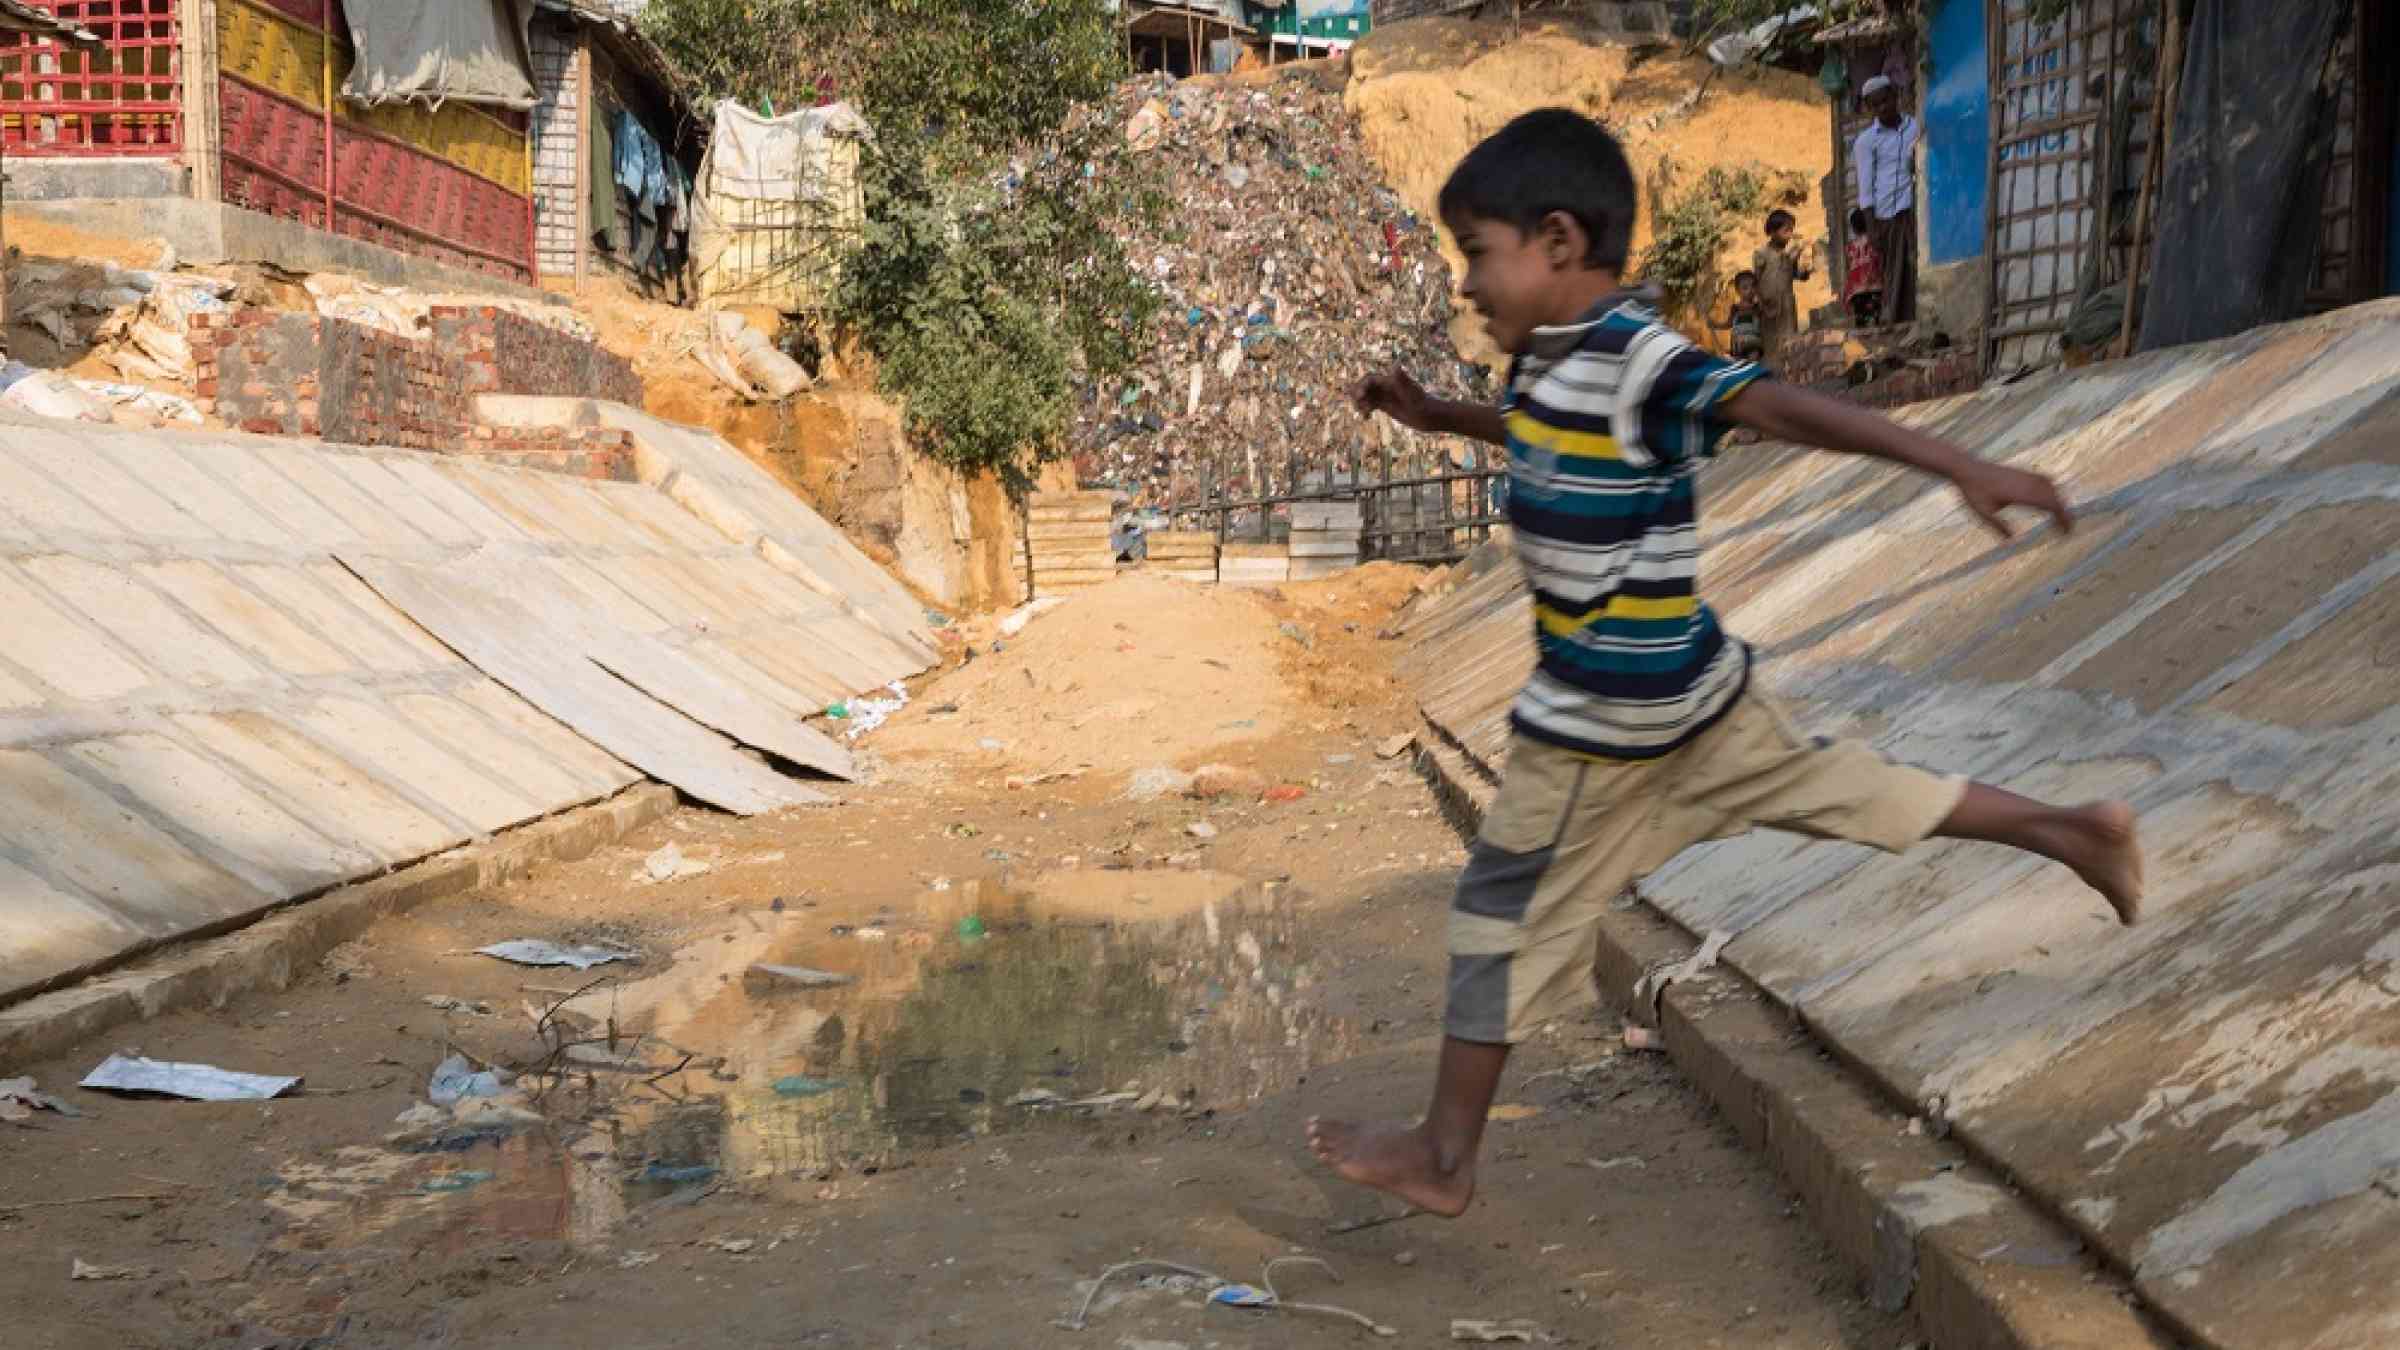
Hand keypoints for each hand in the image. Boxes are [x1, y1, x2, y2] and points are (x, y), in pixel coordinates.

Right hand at [1355, 367, 1434, 433]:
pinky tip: (1366, 417)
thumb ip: (1402, 380)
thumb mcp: (1412, 394)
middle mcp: (1388, 387)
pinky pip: (1373, 404)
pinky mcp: (1388, 405)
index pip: (1371, 379)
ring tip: (1361, 413)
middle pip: (1367, 386)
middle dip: (1358, 394)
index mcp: (1392, 381)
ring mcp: (1388, 396)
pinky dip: (1366, 409)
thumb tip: (1395, 365)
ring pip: (1368, 395)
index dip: (1362, 386)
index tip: (1359, 398)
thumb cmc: (1424, 406)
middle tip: (1357, 405)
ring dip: (1361, 402)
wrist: (1432, 417)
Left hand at [1955, 461, 2072, 539]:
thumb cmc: (1973, 491)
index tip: (2067, 531)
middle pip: (2055, 497)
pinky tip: (2049, 498)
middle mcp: (2027, 482)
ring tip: (2060, 517)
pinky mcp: (2022, 472)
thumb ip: (1997, 526)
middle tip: (2067, 529)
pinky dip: (2051, 491)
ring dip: (2058, 501)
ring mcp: (2026, 475)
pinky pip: (2044, 480)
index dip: (2063, 517)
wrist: (1967, 468)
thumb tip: (2011, 540)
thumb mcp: (1983, 513)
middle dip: (2064, 513)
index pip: (2051, 505)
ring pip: (2052, 487)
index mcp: (2022, 493)